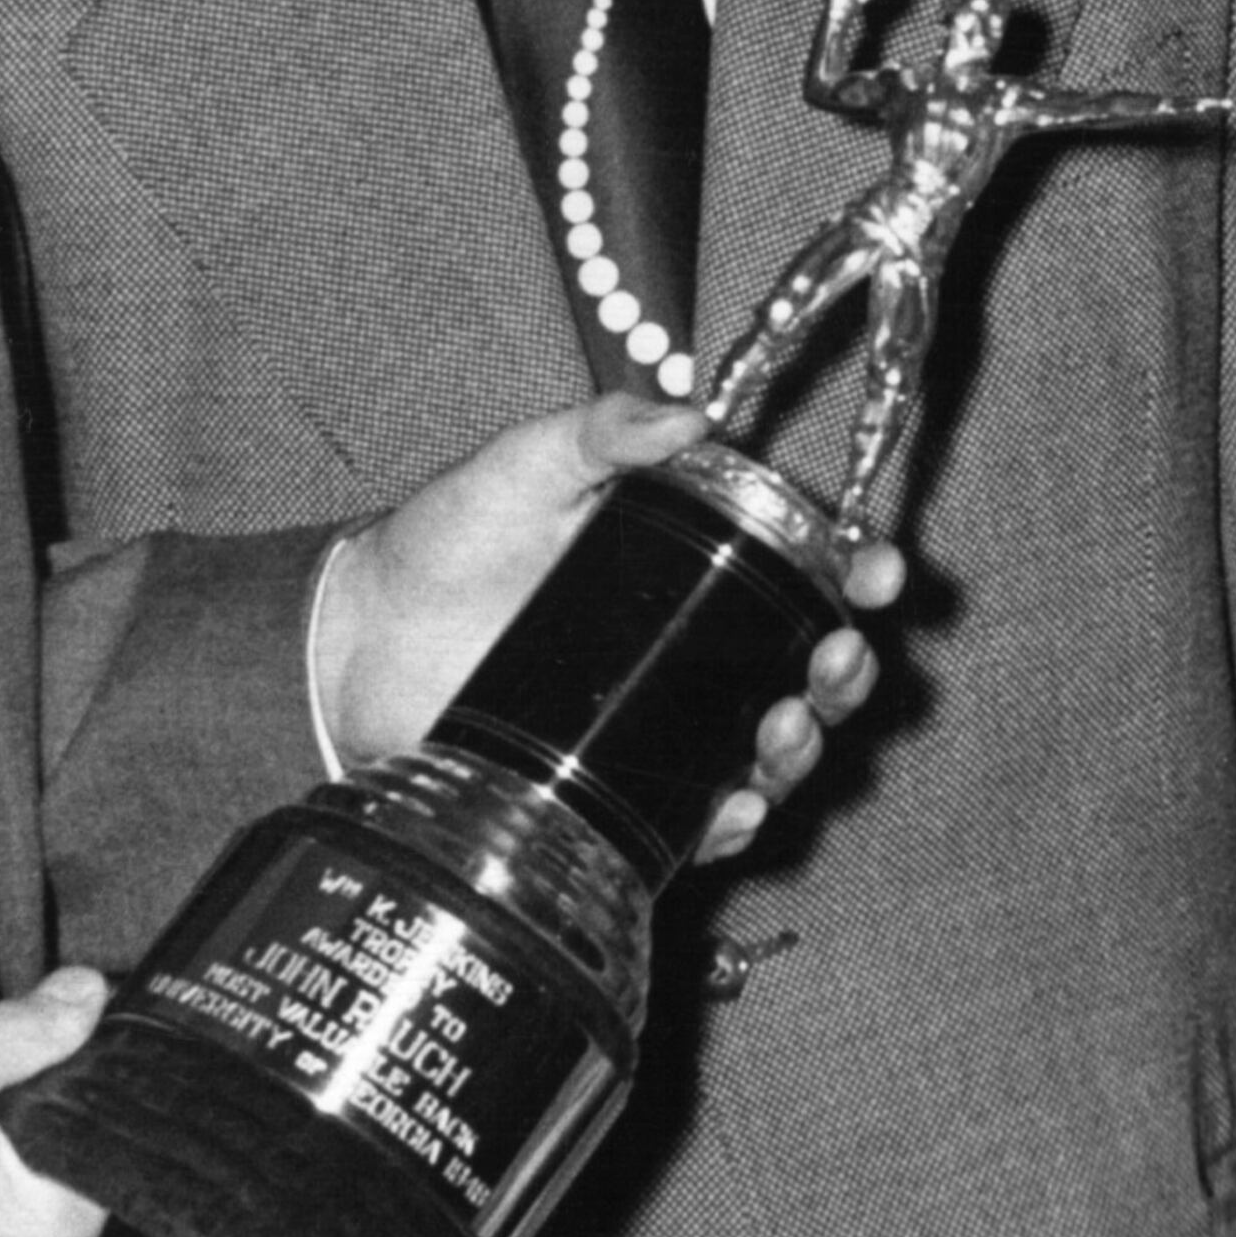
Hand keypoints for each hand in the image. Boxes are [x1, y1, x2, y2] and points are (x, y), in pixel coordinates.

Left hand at [316, 392, 898, 849]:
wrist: (358, 642)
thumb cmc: (443, 545)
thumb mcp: (523, 467)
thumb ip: (599, 432)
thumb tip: (692, 418)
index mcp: (687, 561)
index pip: (799, 564)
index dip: (854, 567)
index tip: (877, 568)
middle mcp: (688, 646)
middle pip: (807, 666)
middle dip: (844, 669)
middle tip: (836, 658)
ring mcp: (658, 722)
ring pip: (770, 748)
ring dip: (801, 747)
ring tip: (781, 730)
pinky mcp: (619, 789)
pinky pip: (699, 817)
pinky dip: (734, 818)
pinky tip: (737, 806)